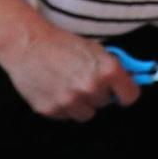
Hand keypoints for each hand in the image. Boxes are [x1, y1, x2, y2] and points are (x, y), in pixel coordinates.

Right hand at [0, 23, 139, 120]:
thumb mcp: (95, 49)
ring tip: (68, 86)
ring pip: (86, 113)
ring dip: (81, 103)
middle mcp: (91, 88)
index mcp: (107, 70)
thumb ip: (112, 67)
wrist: (27, 44)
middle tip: (83, 79)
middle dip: (97, 93)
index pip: (130, 95)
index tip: (120, 93)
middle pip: (105, 103)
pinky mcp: (50, 110)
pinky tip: (54, 89)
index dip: (125, 93)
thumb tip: (128, 80)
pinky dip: (62, 106)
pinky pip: (65, 116)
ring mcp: (70, 101)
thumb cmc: (62, 42)